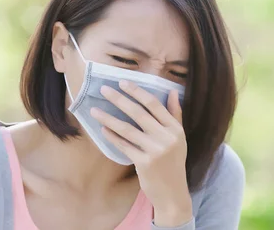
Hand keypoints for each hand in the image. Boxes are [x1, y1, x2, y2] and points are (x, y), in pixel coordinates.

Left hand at [90, 80, 192, 226]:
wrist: (172, 192)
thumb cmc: (173, 162)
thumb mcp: (179, 138)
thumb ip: (174, 114)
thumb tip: (172, 91)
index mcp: (175, 129)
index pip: (154, 104)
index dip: (137, 92)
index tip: (123, 82)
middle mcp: (167, 138)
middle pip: (139, 113)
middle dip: (120, 99)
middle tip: (104, 89)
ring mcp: (155, 151)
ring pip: (127, 129)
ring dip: (109, 118)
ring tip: (94, 110)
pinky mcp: (144, 163)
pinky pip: (124, 146)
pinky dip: (112, 137)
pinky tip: (102, 129)